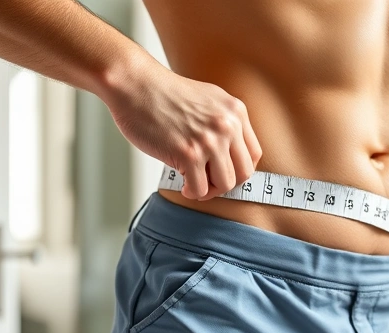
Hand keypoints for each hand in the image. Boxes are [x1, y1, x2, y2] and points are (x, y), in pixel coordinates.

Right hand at [103, 58, 262, 200]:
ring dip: (209, 190)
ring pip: (224, 184)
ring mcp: (209, 140)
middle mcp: (227, 125)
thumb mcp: (208, 99)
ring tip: (194, 183)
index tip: (224, 172)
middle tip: (208, 182)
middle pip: (243, 173)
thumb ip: (224, 122)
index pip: (253, 154)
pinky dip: (192, 192)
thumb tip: (231, 155)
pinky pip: (200, 189)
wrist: (134, 84)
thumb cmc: (163, 94)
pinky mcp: (188, 154)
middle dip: (226, 183)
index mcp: (235, 112)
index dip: (239, 169)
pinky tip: (183, 184)